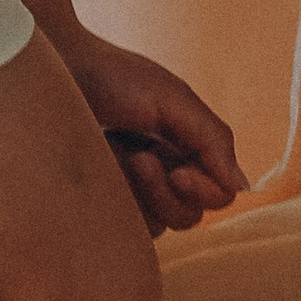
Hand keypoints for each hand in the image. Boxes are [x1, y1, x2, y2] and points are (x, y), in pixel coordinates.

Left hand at [56, 25, 247, 231]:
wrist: (58, 72)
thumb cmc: (114, 77)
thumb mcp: (172, 99)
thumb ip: (212, 138)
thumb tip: (243, 186)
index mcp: (191, 145)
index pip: (221, 193)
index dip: (206, 189)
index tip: (178, 168)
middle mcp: (168, 170)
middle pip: (191, 215)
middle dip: (167, 191)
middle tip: (140, 157)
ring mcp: (136, 189)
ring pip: (161, 226)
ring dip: (142, 194)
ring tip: (119, 156)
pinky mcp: (106, 202)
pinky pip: (127, 228)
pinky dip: (118, 202)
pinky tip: (102, 167)